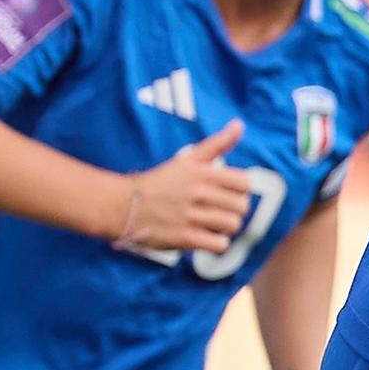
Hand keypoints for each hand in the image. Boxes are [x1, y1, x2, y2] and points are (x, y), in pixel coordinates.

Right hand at [115, 121, 252, 253]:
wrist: (123, 206)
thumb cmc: (160, 182)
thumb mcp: (188, 159)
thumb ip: (217, 143)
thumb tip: (240, 124)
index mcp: (202, 172)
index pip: (245, 183)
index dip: (238, 190)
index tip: (224, 193)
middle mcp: (198, 192)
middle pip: (242, 206)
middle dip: (232, 210)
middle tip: (216, 210)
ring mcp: (191, 216)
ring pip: (232, 225)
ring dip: (225, 228)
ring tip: (210, 224)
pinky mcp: (185, 238)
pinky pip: (219, 245)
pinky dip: (216, 244)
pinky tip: (204, 237)